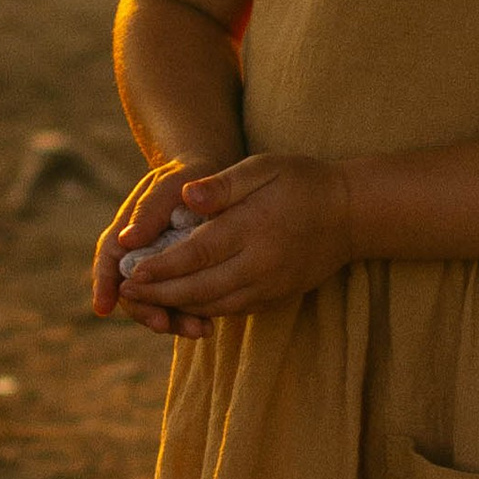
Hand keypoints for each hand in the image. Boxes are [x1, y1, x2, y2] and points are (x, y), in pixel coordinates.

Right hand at [92, 155, 225, 337]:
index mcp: (126, 232)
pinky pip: (180, 302)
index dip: (103, 284)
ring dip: (173, 320)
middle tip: (164, 325)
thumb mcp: (169, 186)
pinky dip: (190, 315)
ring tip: (199, 331)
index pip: (108, 260)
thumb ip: (149, 211)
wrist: (213, 180)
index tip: (103, 307)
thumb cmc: (186, 177)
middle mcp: (138, 256)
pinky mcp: (181, 279)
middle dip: (146, 311)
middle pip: (132, 291)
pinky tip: (210, 324)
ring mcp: (159, 270)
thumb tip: (127, 241)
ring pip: (157, 303)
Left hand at [115, 151, 354, 327]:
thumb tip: (186, 196)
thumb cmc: (303, 182)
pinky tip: (184, 306)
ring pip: (214, 305)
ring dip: (177, 307)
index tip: (131, 271)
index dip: (160, 266)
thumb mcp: (264, 167)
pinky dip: (205, 311)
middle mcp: (259, 264)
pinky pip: (234, 310)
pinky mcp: (277, 297)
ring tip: (146, 303)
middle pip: (199, 288)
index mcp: (251, 228)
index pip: (196, 254)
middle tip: (126, 292)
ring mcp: (270, 285)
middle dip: (159, 293)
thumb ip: (223, 184)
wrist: (352, 214)